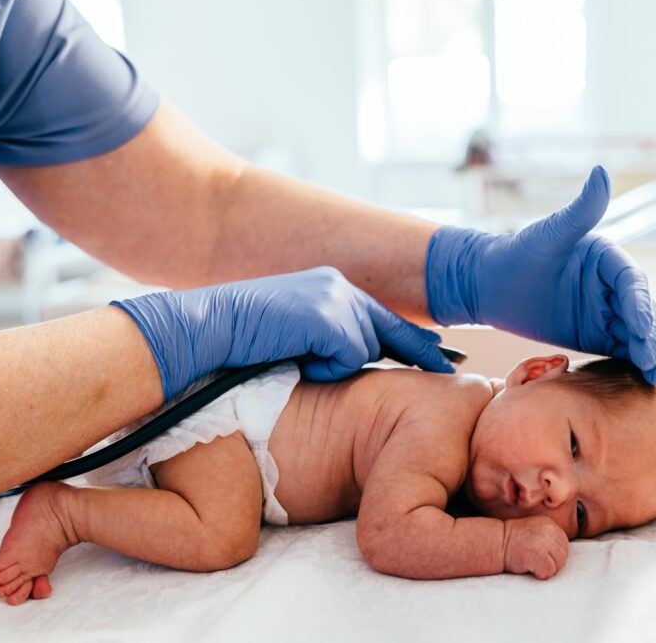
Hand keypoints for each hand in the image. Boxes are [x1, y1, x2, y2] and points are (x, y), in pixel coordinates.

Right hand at [112, 266, 453, 399]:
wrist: (207, 327)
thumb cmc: (240, 342)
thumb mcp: (291, 336)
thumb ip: (324, 341)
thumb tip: (353, 361)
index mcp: (329, 288)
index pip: (380, 317)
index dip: (411, 340)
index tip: (440, 355)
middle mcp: (338, 286)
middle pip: (386, 330)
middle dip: (416, 351)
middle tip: (449, 368)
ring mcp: (335, 299)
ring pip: (367, 347)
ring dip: (337, 364)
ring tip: (297, 359)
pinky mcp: (329, 316)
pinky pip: (350, 357)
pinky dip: (327, 367)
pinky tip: (296, 358)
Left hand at [425, 166, 655, 384]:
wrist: (488, 285)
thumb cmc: (516, 253)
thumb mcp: (548, 235)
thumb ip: (579, 210)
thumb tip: (602, 172)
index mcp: (607, 257)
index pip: (631, 282)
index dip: (639, 305)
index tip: (642, 327)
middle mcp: (612, 284)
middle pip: (639, 311)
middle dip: (648, 337)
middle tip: (653, 362)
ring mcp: (607, 311)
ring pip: (636, 334)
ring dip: (650, 353)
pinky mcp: (597, 334)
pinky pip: (623, 349)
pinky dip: (640, 362)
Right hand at [503, 516, 568, 579]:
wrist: (495, 543)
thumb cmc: (512, 541)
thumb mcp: (534, 532)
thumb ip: (549, 538)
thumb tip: (560, 552)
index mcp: (549, 524)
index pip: (563, 545)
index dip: (552, 554)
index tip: (539, 554)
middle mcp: (550, 530)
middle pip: (563, 555)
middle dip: (551, 562)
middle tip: (534, 560)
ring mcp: (545, 542)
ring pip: (558, 564)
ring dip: (546, 568)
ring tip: (531, 562)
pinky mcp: (539, 555)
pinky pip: (548, 572)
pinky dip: (539, 574)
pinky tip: (528, 566)